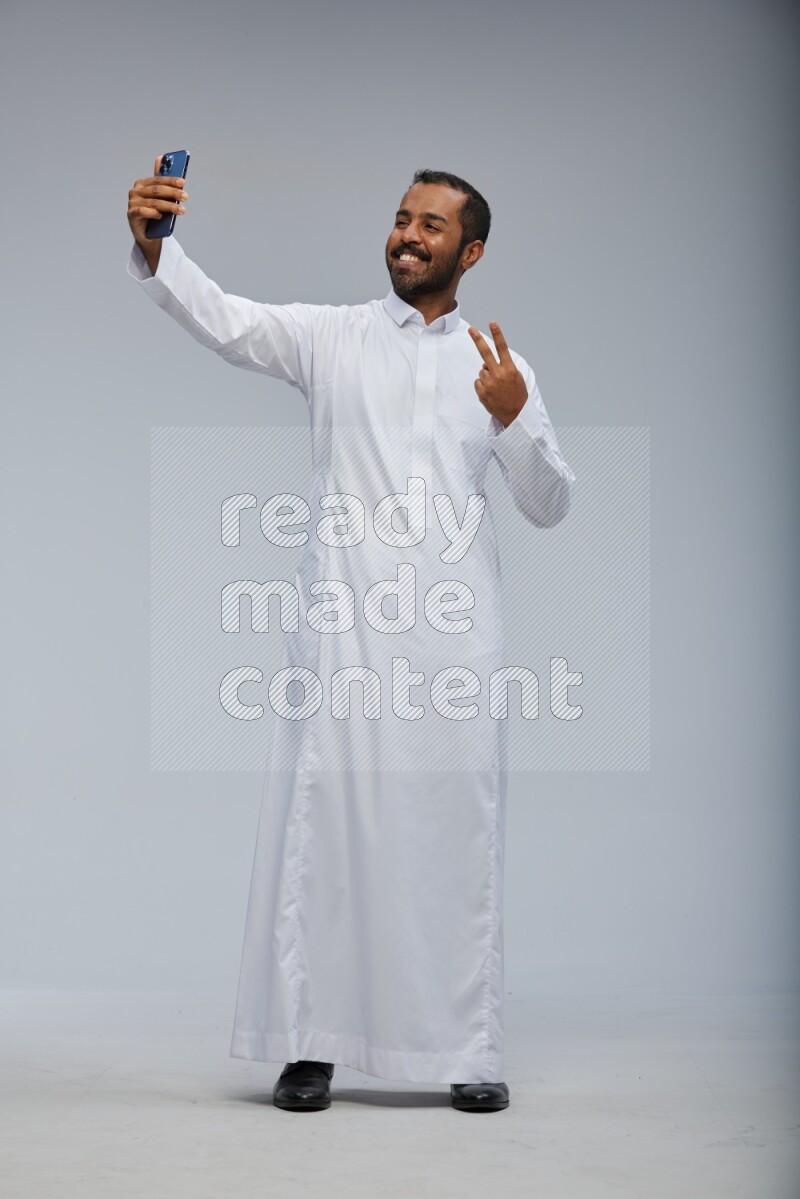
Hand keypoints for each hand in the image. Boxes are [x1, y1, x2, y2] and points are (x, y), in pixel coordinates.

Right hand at [127, 155, 188, 271]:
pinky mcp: (131, 215)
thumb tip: (161, 157)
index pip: (157, 180)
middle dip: (173, 193)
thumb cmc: (154, 213)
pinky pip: (143, 211)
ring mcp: (132, 203)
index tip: (183, 182)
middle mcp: (135, 192)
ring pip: (154, 202)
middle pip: (156, 190)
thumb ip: (161, 181)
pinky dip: (153, 213)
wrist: (147, 234)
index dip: (170, 180)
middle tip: (185, 196)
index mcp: (142, 184)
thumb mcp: (160, 198)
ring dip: (169, 206)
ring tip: (182, 210)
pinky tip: (161, 216)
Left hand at [467, 322, 527, 426]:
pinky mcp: (483, 392)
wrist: (515, 414)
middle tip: (471, 329)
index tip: (492, 323)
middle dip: (478, 340)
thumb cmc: (516, 394)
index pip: (502, 348)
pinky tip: (491, 393)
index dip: (497, 334)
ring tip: (496, 387)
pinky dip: (483, 386)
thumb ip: (502, 367)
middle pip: (485, 353)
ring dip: (487, 377)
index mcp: (510, 369)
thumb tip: (484, 364)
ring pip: (482, 371)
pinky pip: (478, 382)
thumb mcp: (515, 377)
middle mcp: (499, 374)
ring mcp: (490, 383)